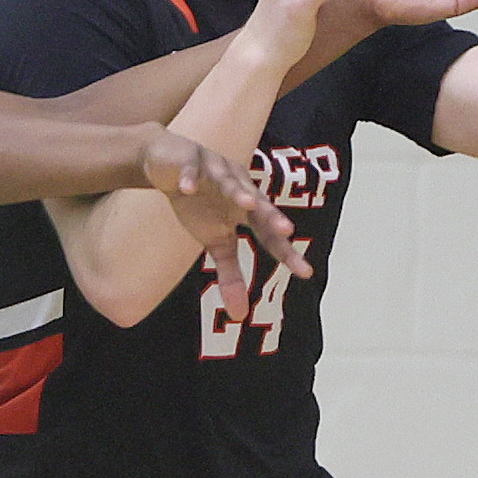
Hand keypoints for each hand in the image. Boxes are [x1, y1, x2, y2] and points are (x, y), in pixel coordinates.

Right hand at [138, 127, 309, 318]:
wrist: (171, 164)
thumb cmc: (201, 204)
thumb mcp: (215, 241)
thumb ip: (230, 275)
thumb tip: (239, 316)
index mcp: (248, 210)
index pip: (270, 234)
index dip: (286, 252)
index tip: (305, 272)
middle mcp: (239, 188)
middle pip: (258, 204)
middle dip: (271, 216)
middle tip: (287, 230)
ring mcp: (216, 170)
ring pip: (228, 182)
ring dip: (237, 191)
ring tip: (247, 203)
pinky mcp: (191, 161)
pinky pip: (191, 171)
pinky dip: (189, 179)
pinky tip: (188, 188)